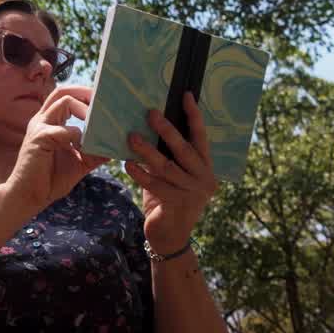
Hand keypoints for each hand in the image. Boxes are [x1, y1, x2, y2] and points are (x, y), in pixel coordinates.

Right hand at [5, 85, 108, 212]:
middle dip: (86, 92)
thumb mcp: (80, 163)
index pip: (67, 97)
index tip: (106, 104)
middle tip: (105, 103)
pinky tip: (83, 150)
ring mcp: (39, 127)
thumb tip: (117, 145)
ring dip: (85, 110)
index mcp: (51, 122)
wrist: (29, 197)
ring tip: (99, 123)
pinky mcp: (38, 138)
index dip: (86, 96)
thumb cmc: (50, 180)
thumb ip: (95, 151)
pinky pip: (64, 129)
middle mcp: (43, 120)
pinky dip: (79, 137)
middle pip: (64, 90)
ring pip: (64, 101)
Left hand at [124, 91, 216, 255]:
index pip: (201, 137)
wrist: (170, 237)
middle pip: (184, 149)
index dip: (194, 116)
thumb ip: (167, 156)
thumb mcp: (171, 176)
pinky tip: (127, 165)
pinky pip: (156, 186)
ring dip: (147, 151)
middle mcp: (204, 179)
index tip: (185, 95)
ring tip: (131, 137)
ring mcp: (193, 194)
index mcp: (206, 167)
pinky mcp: (177, 206)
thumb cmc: (167, 199)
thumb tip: (149, 127)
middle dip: (167, 130)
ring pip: (168, 167)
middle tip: (150, 113)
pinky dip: (140, 174)